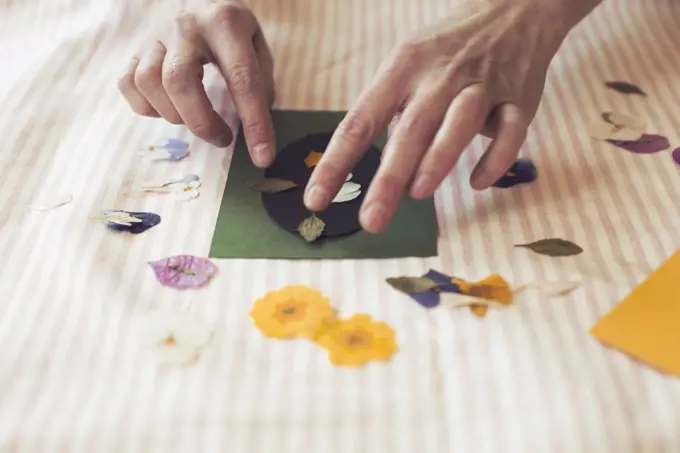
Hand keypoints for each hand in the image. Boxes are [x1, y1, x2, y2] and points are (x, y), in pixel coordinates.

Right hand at [118, 0, 275, 166]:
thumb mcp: (255, 40)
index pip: (242, 79)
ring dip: (174, 114)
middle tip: (223, 138)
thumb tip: (257, 122)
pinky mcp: (134, 47)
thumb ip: (261, 78)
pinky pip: (128, 84)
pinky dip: (148, 106)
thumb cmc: (228, 23)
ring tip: (195, 115)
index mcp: (226, 22)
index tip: (264, 157)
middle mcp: (186, 25)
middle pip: (181, 83)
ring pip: (150, 84)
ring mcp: (155, 35)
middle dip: (203, 123)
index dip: (254, 123)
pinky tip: (168, 105)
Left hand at [305, 0, 591, 232]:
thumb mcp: (408, 66)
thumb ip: (393, 113)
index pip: (360, 121)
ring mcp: (481, 86)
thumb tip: (382, 170)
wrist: (513, 11)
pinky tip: (479, 182)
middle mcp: (438, 77)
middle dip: (388, 178)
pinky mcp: (518, 99)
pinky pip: (511, 131)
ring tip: (417, 193)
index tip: (317, 199)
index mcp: (401, 69)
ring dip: (438, 159)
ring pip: (459, 124)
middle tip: (370, 220)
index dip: (336, 163)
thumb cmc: (447, 49)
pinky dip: (497, 159)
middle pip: (410, 129)